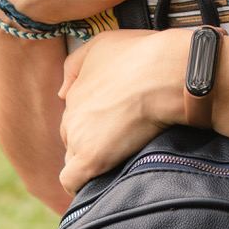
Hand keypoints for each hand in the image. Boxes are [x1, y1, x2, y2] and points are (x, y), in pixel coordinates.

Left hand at [58, 29, 187, 195]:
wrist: (166, 72)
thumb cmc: (142, 54)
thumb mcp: (102, 44)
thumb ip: (75, 65)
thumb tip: (61, 92)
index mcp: (75, 93)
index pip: (77, 118)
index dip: (96, 123)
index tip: (116, 124)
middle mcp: (72, 115)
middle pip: (74, 139)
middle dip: (93, 142)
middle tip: (122, 140)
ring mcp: (79, 137)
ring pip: (75, 159)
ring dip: (91, 162)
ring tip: (118, 160)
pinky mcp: (92, 158)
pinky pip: (72, 181)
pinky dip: (82, 185)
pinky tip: (98, 183)